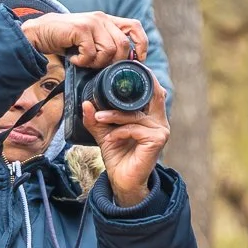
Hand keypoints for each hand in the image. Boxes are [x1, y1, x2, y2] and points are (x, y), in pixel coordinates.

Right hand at [20, 11, 147, 69]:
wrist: (38, 33)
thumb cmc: (64, 40)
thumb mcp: (89, 40)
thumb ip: (105, 45)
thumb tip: (124, 63)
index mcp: (107, 20)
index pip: (135, 27)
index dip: (141, 44)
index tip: (136, 59)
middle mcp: (102, 18)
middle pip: (123, 45)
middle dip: (112, 62)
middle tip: (95, 65)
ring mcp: (92, 22)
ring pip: (110, 51)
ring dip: (96, 62)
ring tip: (82, 61)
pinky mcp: (81, 29)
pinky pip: (92, 53)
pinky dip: (82, 61)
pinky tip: (73, 59)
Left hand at [84, 74, 168, 207]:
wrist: (122, 180)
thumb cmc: (118, 154)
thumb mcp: (104, 132)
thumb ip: (96, 118)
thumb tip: (86, 102)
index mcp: (151, 114)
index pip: (153, 89)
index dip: (144, 75)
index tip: (125, 67)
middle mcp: (160, 120)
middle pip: (151, 94)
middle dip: (130, 87)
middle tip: (110, 85)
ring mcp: (161, 130)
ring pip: (136, 114)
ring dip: (113, 115)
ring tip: (98, 119)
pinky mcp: (158, 141)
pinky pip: (135, 129)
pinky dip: (119, 131)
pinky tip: (110, 139)